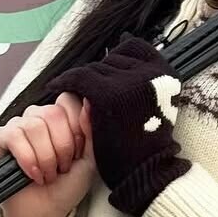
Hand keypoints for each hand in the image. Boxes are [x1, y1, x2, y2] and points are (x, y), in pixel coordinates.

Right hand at [0, 94, 96, 216]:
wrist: (45, 213)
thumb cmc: (66, 186)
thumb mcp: (88, 159)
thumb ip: (90, 131)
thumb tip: (89, 103)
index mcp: (60, 118)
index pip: (68, 100)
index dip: (76, 127)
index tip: (78, 151)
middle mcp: (37, 117)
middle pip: (52, 112)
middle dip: (62, 146)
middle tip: (62, 167)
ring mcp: (17, 126)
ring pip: (34, 125)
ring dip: (45, 156)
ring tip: (48, 174)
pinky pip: (13, 135)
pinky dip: (27, 157)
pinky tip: (32, 173)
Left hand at [41, 33, 189, 216]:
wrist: (145, 168)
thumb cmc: (148, 142)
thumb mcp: (153, 106)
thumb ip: (141, 85)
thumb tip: (124, 53)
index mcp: (162, 73)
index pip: (134, 48)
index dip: (119, 59)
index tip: (109, 72)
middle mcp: (146, 72)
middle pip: (112, 60)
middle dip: (101, 74)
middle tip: (91, 88)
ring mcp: (126, 81)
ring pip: (93, 69)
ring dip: (84, 80)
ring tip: (73, 89)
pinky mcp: (105, 94)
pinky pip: (77, 79)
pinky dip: (65, 82)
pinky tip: (55, 86)